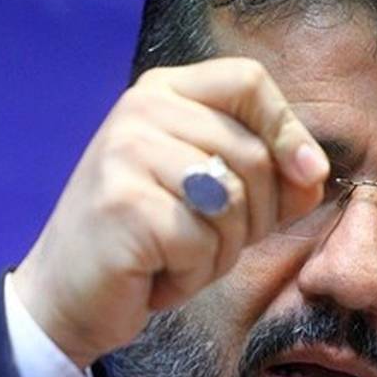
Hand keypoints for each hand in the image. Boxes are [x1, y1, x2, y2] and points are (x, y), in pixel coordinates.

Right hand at [13, 57, 329, 368]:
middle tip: (206, 246)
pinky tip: (154, 276)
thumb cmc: (142, 244)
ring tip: (175, 260)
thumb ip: (261, 172)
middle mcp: (139, 111)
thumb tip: (313, 172)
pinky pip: (201, 244)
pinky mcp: (124, 205)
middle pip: (252, 154)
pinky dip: (191, 277)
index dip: (288, 129)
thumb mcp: (205, 194)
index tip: (308, 175)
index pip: (247, 80)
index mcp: (159, 93)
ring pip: (233, 204)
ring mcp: (126, 155)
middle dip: (254, 219)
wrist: (62, 296)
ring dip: (219, 253)